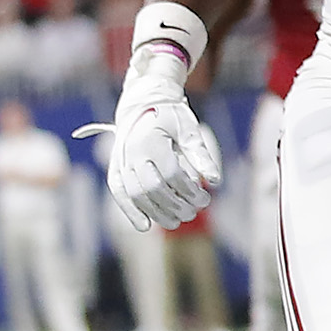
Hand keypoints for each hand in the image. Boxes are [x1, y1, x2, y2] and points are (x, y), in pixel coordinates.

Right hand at [87, 47, 221, 232]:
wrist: (142, 104)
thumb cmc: (170, 116)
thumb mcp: (189, 129)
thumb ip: (201, 154)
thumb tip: (215, 181)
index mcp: (151, 141)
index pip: (172, 174)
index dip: (189, 191)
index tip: (206, 199)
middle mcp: (131, 154)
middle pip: (153, 188)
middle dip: (176, 204)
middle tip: (194, 212)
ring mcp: (120, 162)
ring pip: (136, 195)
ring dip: (157, 212)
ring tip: (177, 222)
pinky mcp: (115, 168)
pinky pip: (119, 193)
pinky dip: (130, 211)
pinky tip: (145, 226)